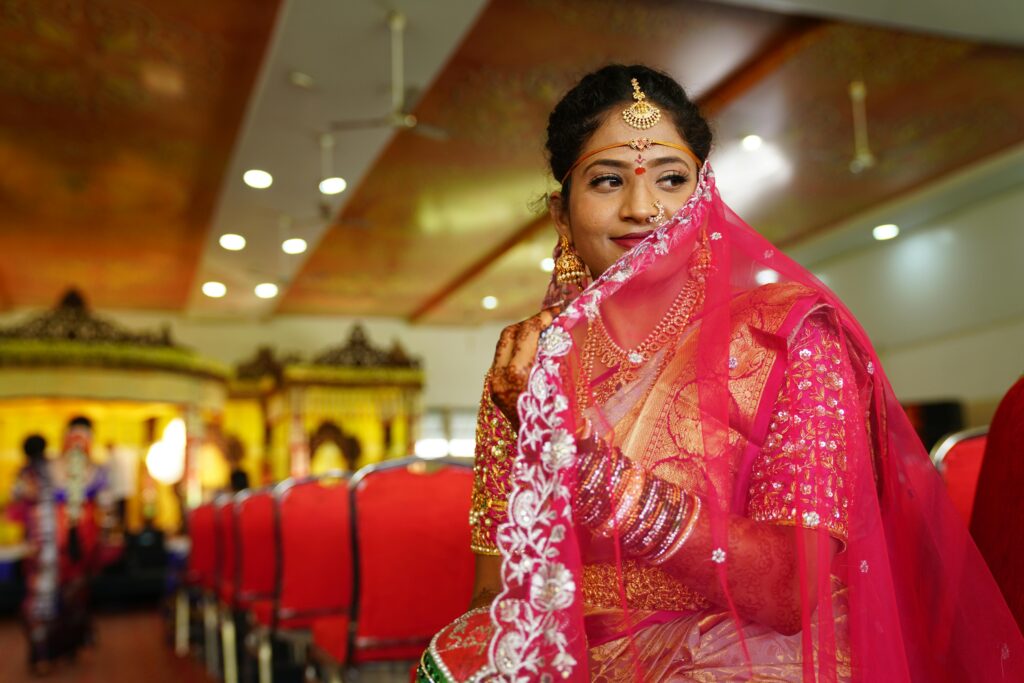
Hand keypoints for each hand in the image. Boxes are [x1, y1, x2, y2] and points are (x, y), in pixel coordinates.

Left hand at [490, 306, 560, 428]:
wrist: (539, 461)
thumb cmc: (559, 435)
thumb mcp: (567, 401)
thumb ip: (564, 368)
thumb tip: (570, 344)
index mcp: (517, 378)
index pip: (526, 333)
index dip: (543, 318)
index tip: (560, 311)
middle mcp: (500, 379)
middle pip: (510, 334)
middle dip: (532, 322)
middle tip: (553, 319)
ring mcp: (494, 385)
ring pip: (504, 345)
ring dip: (525, 335)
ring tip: (548, 333)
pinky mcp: (495, 391)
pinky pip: (504, 359)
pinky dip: (520, 350)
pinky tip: (539, 352)